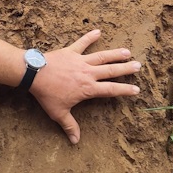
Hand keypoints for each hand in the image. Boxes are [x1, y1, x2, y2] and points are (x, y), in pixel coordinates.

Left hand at [30, 29, 140, 144]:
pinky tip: (98, 30)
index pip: (111, 90)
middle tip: (138, 65)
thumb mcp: (58, 113)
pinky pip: (82, 43)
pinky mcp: (70, 51)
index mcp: (88, 88)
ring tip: (127, 51)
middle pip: (111, 70)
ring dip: (115, 53)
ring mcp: (80, 61)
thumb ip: (70, 126)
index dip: (125, 90)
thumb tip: (76, 142)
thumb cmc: (46, 94)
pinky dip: (90, 37)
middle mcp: (88, 73)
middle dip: (126, 68)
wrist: (34, 74)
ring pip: (102, 56)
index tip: (136, 90)